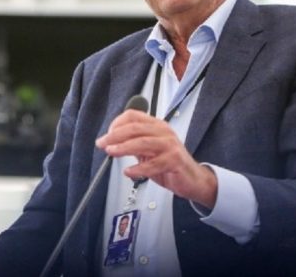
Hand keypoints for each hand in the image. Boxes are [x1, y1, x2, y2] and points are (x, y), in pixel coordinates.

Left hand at [95, 109, 217, 208]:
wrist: (193, 179)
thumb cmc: (170, 164)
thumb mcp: (149, 150)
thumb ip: (134, 144)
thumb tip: (111, 141)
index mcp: (156, 126)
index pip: (133, 116)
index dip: (117, 123)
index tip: (107, 135)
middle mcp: (164, 132)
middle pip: (135, 128)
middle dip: (115, 135)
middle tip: (103, 143)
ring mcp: (170, 145)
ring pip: (142, 142)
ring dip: (123, 147)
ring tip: (112, 153)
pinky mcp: (174, 160)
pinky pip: (152, 164)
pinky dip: (138, 168)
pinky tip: (129, 172)